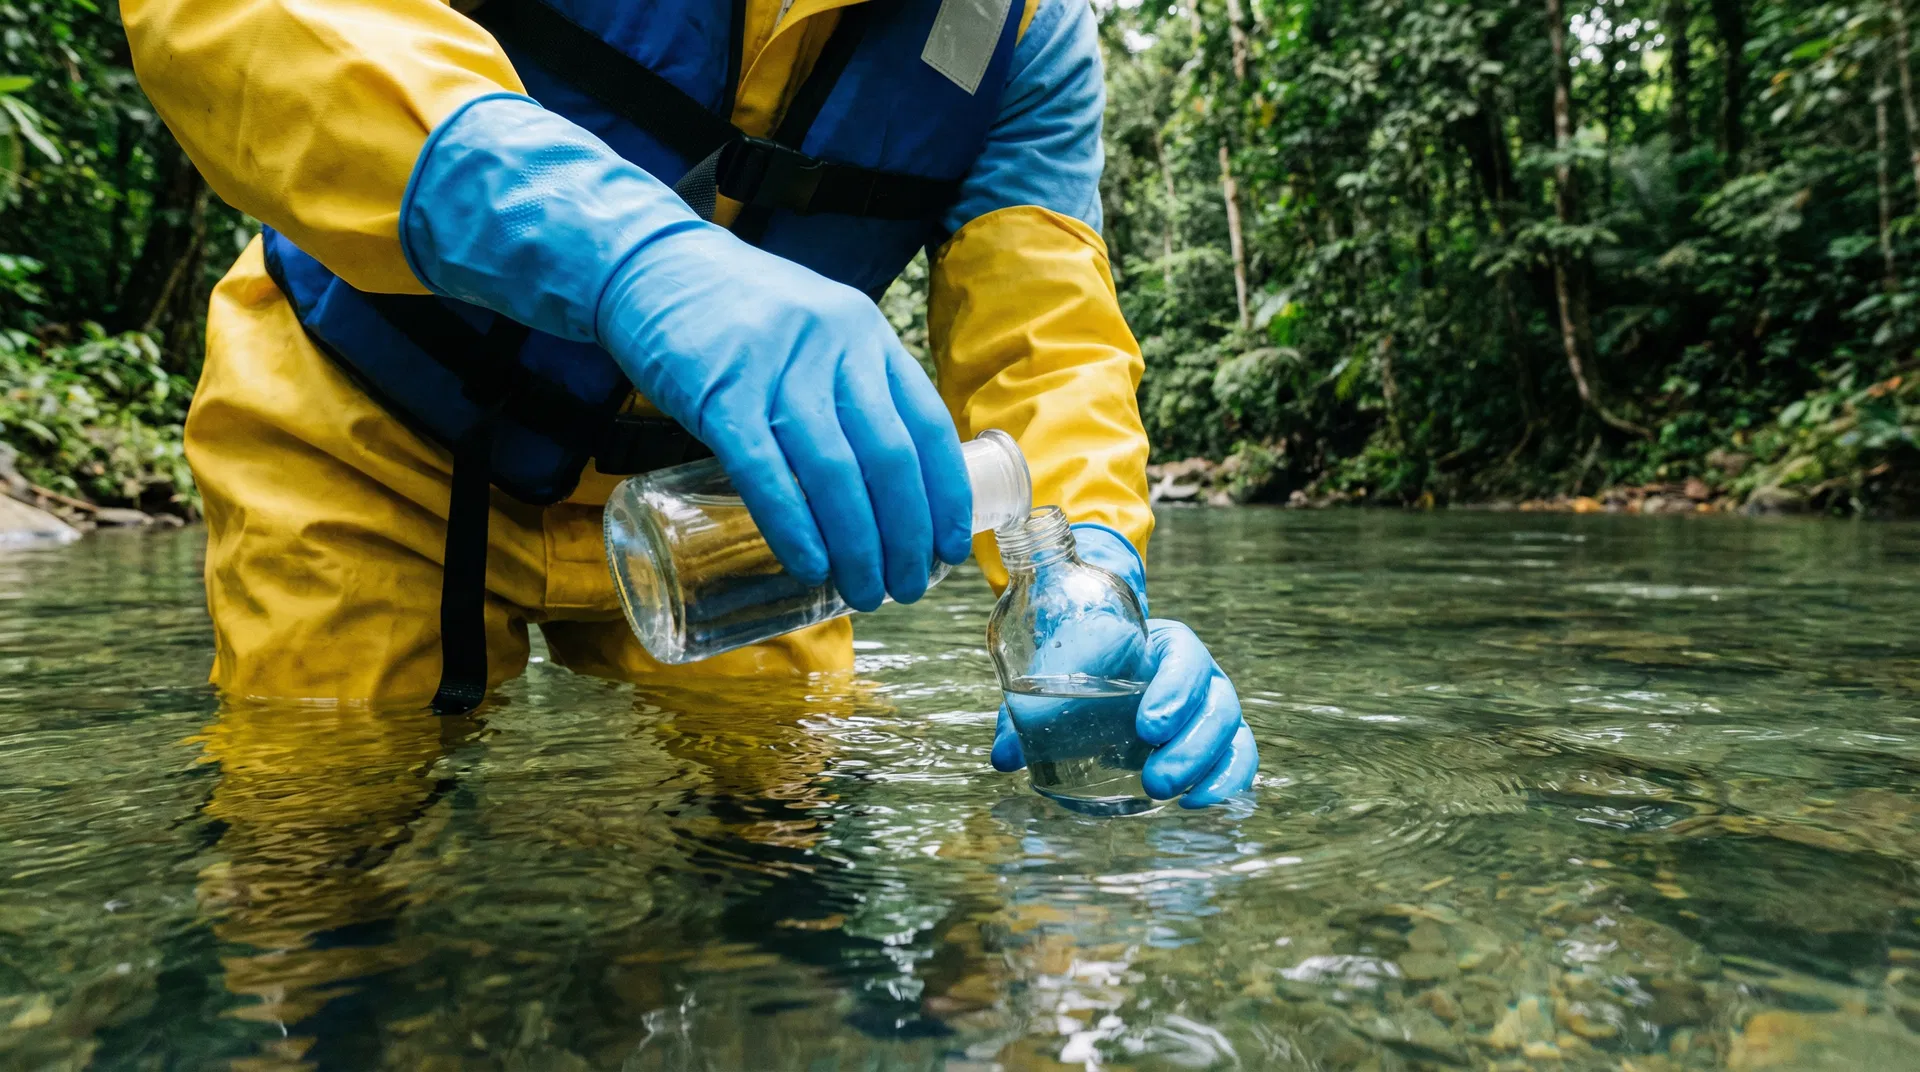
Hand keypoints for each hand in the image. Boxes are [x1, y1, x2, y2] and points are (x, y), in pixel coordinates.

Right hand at [599, 230, 972, 611]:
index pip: (927, 425)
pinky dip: (794, 527)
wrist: (649, 265)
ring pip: (835, 473)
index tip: (949, 549)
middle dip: (906, 536)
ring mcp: (776, 369)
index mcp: (866, 334)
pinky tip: (810, 566)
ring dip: (857, 545)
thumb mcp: (815, 330)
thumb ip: (851, 388)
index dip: (945, 496)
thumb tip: (887, 483)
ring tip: (865, 592)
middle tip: (907, 587)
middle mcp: (833, 346)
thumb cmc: (738, 314)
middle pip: (889, 458)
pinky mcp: (719, 393)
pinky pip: (765, 472)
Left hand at [993, 619, 1257, 807]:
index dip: (1175, 691)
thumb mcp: (1059, 672)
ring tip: (1172, 798)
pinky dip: (1226, 782)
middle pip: (1217, 703)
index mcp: (1165, 644)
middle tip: (1156, 781)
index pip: (1184, 657)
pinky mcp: (1216, 742)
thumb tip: (1004, 757)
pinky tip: (1195, 805)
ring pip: (1232, 734)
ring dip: (1208, 769)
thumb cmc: (1086, 663)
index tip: (1148, 726)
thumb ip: (1030, 708)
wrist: (1106, 660)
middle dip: (1191, 746)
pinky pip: (1238, 759)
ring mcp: (1211, 709)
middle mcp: (1199, 675)